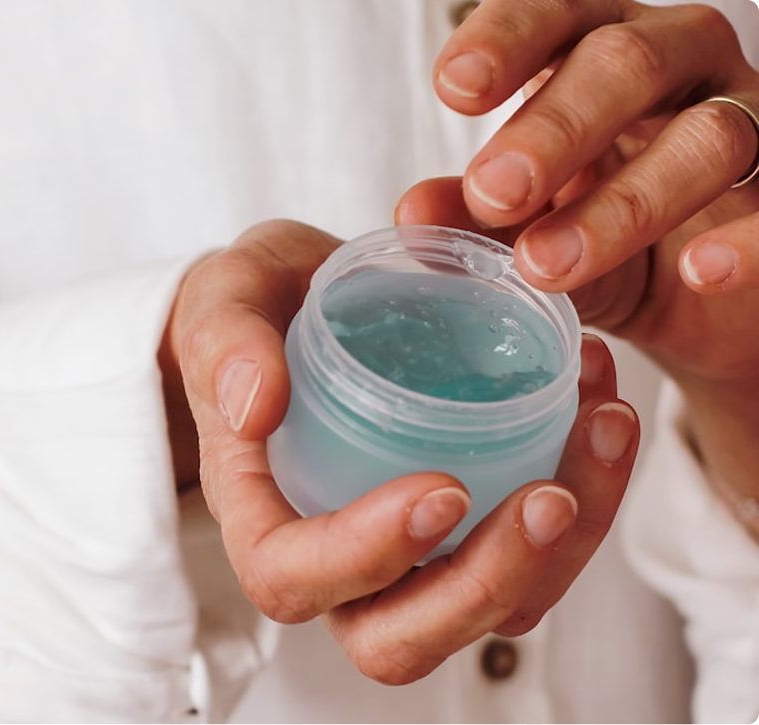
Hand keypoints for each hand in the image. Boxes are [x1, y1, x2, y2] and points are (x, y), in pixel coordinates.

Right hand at [167, 219, 638, 683]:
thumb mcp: (225, 300)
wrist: (304, 301)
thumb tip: (256, 404)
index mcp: (262, 512)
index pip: (293, 578)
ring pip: (485, 607)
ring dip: (563, 545)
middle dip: (485, 586)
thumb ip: (226, 343)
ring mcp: (405, 551)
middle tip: (551, 496)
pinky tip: (600, 407)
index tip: (442, 488)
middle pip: (400, 638)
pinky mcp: (463, 522)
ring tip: (602, 426)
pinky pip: (529, 551)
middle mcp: (334, 556)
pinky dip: (586, 493)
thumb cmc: (255, 310)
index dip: (367, 558)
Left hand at [399, 0, 758, 534]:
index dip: (510, 39)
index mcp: (602, 53)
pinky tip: (700, 271)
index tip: (456, 86)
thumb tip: (411, 213)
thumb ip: (477, 220)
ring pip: (708, 135)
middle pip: (627, 61)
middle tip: (492, 192)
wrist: (698, 302)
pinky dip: (750, 240)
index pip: (559, 12)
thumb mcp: (532, 227)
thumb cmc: (603, 238)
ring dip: (624, 203)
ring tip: (545, 264)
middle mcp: (681, 67)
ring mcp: (748, 122)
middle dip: (554, 127)